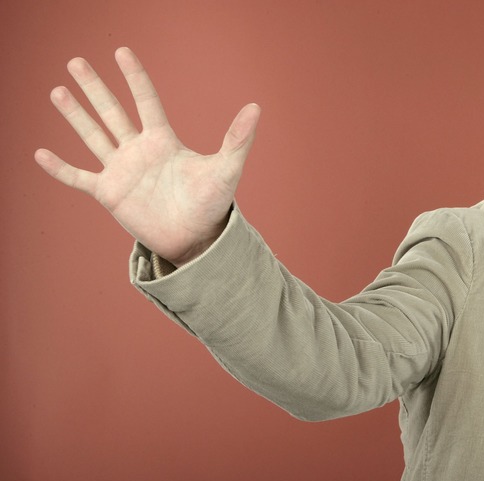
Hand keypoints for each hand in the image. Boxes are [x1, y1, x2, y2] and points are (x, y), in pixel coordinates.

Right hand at [35, 47, 260, 265]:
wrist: (196, 239)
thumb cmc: (212, 204)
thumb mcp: (226, 169)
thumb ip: (237, 139)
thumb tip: (256, 107)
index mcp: (163, 141)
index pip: (146, 101)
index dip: (134, 77)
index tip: (121, 51)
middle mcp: (139, 151)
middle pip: (113, 112)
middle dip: (95, 88)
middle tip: (76, 62)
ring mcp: (122, 171)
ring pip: (93, 137)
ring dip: (75, 116)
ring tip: (57, 91)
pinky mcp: (110, 194)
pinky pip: (79, 178)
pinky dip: (60, 168)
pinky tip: (40, 153)